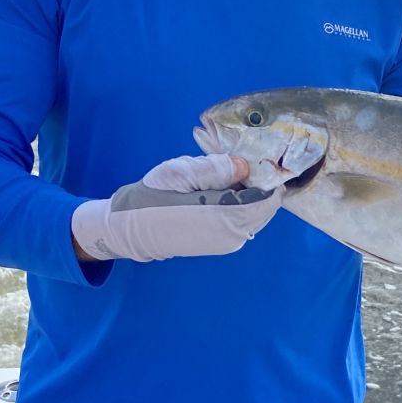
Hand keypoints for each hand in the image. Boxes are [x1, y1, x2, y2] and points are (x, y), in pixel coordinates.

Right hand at [71, 153, 282, 262]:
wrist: (132, 227)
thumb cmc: (154, 197)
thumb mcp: (182, 172)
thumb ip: (216, 168)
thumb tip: (244, 165)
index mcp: (227, 218)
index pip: (269, 197)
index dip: (268, 175)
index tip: (257, 158)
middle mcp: (234, 235)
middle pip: (266, 206)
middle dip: (260, 184)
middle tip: (242, 162)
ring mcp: (229, 243)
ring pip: (255, 213)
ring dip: (249, 194)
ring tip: (228, 175)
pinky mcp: (222, 244)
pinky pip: (243, 221)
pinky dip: (240, 204)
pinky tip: (221, 191)